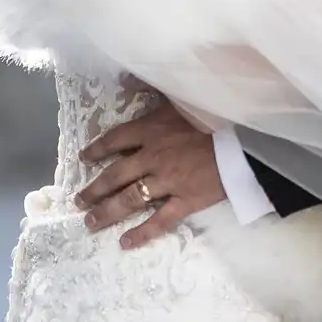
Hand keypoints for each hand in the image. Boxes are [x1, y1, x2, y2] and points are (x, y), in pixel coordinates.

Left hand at [74, 91, 228, 249]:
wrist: (243, 141)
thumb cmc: (213, 115)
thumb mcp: (180, 94)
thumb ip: (151, 85)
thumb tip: (124, 78)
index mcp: (150, 131)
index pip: (115, 140)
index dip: (97, 149)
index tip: (83, 157)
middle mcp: (152, 158)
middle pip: (115, 175)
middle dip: (94, 189)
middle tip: (78, 200)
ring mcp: (166, 182)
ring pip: (129, 199)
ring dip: (107, 212)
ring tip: (90, 222)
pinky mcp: (184, 201)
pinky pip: (159, 221)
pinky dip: (142, 233)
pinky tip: (125, 243)